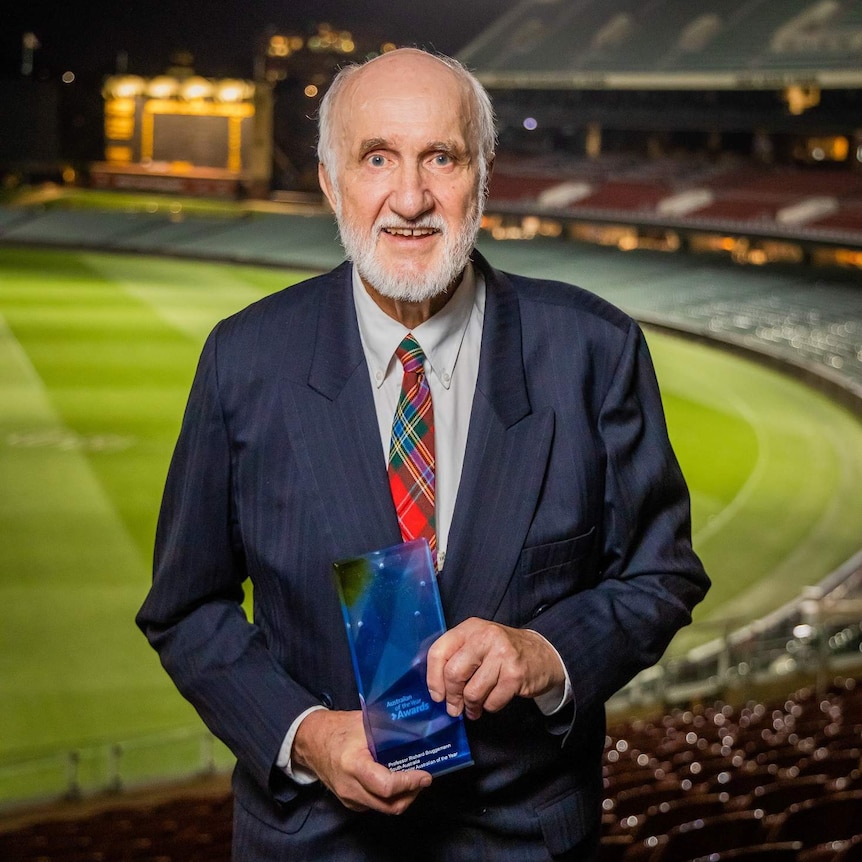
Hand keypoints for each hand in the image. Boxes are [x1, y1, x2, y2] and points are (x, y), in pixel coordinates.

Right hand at [291, 709, 430, 813]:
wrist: (311, 741)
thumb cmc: (338, 728)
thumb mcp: (363, 723)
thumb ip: (387, 729)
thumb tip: (416, 729)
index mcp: (354, 765)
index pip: (386, 786)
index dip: (409, 783)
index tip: (425, 775)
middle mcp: (350, 788)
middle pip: (388, 805)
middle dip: (411, 794)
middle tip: (423, 779)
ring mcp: (349, 799)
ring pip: (383, 808)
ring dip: (402, 797)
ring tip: (413, 779)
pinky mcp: (349, 802)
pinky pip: (375, 805)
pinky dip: (389, 798)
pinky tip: (397, 782)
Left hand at [426, 618, 564, 719]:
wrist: (542, 654)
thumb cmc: (502, 652)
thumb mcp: (477, 644)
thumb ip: (456, 658)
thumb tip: (437, 690)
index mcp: (469, 628)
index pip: (439, 652)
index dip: (433, 678)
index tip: (437, 695)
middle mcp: (485, 637)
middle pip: (454, 673)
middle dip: (452, 697)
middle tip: (454, 708)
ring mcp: (502, 654)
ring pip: (472, 692)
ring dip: (471, 706)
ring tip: (474, 708)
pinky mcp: (515, 674)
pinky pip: (492, 701)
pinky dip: (489, 707)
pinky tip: (492, 701)